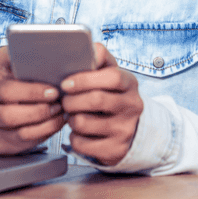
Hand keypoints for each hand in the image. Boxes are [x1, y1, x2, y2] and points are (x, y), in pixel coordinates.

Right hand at [0, 46, 65, 154]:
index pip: (6, 90)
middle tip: (60, 104)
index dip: (32, 92)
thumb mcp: (2, 64)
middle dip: (39, 111)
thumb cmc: (0, 81)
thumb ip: (15, 54)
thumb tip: (36, 45)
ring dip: (45, 124)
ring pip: (19, 134)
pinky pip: (23, 145)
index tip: (53, 90)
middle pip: (10, 116)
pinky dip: (43, 134)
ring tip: (60, 113)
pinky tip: (54, 124)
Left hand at [60, 43, 143, 166]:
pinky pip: (81, 143)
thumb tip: (90, 48)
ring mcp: (125, 130)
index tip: (66, 83)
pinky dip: (74, 137)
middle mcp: (132, 107)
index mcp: (130, 84)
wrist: (132, 131)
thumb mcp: (111, 75)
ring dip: (70, 119)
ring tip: (73, 115)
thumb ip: (100, 59)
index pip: (112, 76)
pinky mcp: (115, 150)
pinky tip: (80, 132)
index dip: (84, 79)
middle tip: (64, 100)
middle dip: (71, 100)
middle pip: (95, 100)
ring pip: (83, 123)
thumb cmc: (113, 97)